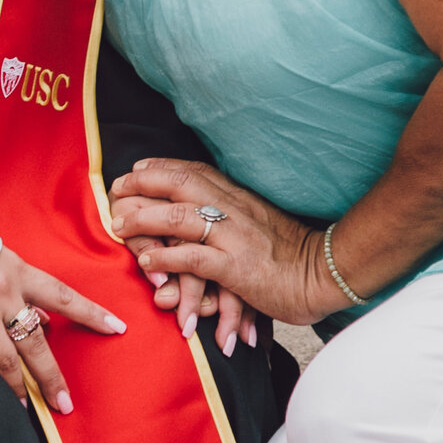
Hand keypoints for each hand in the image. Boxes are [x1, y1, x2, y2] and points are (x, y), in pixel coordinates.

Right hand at [0, 248, 125, 416]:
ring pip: (3, 359)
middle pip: (33, 343)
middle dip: (50, 376)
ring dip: (16, 386)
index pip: (64, 297)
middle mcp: (3, 296)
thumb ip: (29, 293)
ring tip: (27, 405)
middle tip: (63, 403)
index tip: (116, 328)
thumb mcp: (10, 264)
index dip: (91, 313)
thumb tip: (47, 325)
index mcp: (21, 275)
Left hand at [105, 158, 322, 345]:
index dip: (160, 168)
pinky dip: (166, 256)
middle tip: (115, 191)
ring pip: (180, 217)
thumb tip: (207, 215)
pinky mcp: (237, 268)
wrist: (327, 274)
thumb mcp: (261, 222)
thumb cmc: (293, 254)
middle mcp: (234, 210)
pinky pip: (194, 258)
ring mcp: (235, 237)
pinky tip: (147, 259)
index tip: (136, 170)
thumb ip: (234, 214)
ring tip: (119, 225)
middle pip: (179, 183)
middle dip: (142, 184)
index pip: (193, 171)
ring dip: (144, 219)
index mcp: (239, 198)